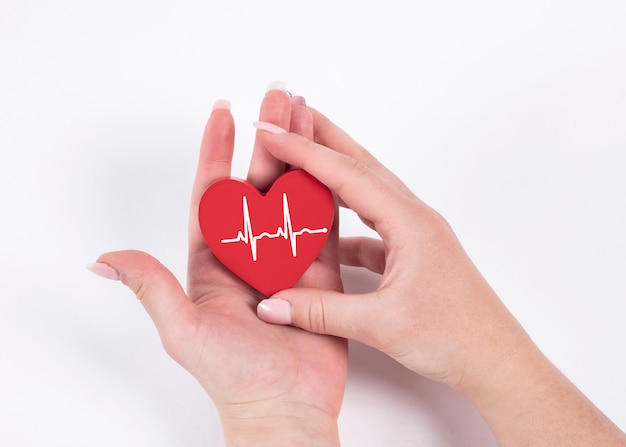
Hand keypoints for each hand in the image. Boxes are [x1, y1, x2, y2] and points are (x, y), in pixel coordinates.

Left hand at [89, 88, 346, 446]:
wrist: (284, 408)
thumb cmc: (233, 377)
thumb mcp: (184, 329)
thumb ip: (152, 287)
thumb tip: (104, 259)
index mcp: (214, 261)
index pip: (215, 194)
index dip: (217, 151)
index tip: (222, 112)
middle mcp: (250, 254)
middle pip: (260, 184)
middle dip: (269, 138)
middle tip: (278, 96)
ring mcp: (286, 260)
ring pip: (294, 196)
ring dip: (301, 155)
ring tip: (308, 116)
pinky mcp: (320, 273)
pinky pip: (324, 225)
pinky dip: (328, 193)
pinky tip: (333, 162)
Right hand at [253, 109, 625, 446]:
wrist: (496, 360)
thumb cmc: (455, 338)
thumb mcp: (381, 325)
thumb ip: (321, 312)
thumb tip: (271, 305)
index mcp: (409, 223)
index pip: (347, 175)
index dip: (305, 152)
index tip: (272, 131)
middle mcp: (414, 217)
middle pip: (362, 165)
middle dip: (323, 137)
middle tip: (290, 112)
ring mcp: (415, 233)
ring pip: (367, 190)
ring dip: (334, 171)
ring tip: (301, 157)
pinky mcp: (412, 252)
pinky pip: (372, 223)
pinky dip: (344, 217)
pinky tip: (323, 229)